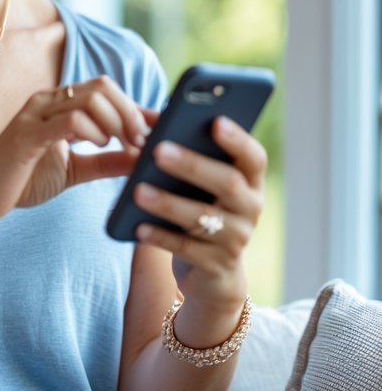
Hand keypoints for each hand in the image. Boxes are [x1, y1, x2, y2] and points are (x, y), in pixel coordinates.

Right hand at [0, 76, 152, 223]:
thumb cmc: (23, 181)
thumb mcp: (76, 170)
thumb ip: (108, 162)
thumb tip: (145, 157)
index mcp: (57, 105)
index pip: (105, 90)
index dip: (137, 108)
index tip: (159, 132)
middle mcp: (46, 101)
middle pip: (103, 86)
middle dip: (131, 112)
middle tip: (141, 143)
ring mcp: (34, 114)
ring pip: (91, 97)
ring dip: (117, 122)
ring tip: (122, 147)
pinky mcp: (27, 135)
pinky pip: (71, 120)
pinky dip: (95, 132)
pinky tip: (99, 147)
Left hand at [131, 116, 264, 307]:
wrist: (209, 271)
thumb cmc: (197, 207)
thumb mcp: (196, 183)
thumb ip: (179, 149)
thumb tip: (143, 119)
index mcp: (249, 181)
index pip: (253, 157)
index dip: (237, 139)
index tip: (215, 121)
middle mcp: (250, 208)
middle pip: (227, 183)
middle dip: (192, 164)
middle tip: (158, 150)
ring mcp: (236, 238)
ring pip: (203, 217)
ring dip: (169, 202)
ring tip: (138, 190)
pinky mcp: (215, 265)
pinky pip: (186, 248)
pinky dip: (160, 236)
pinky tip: (138, 227)